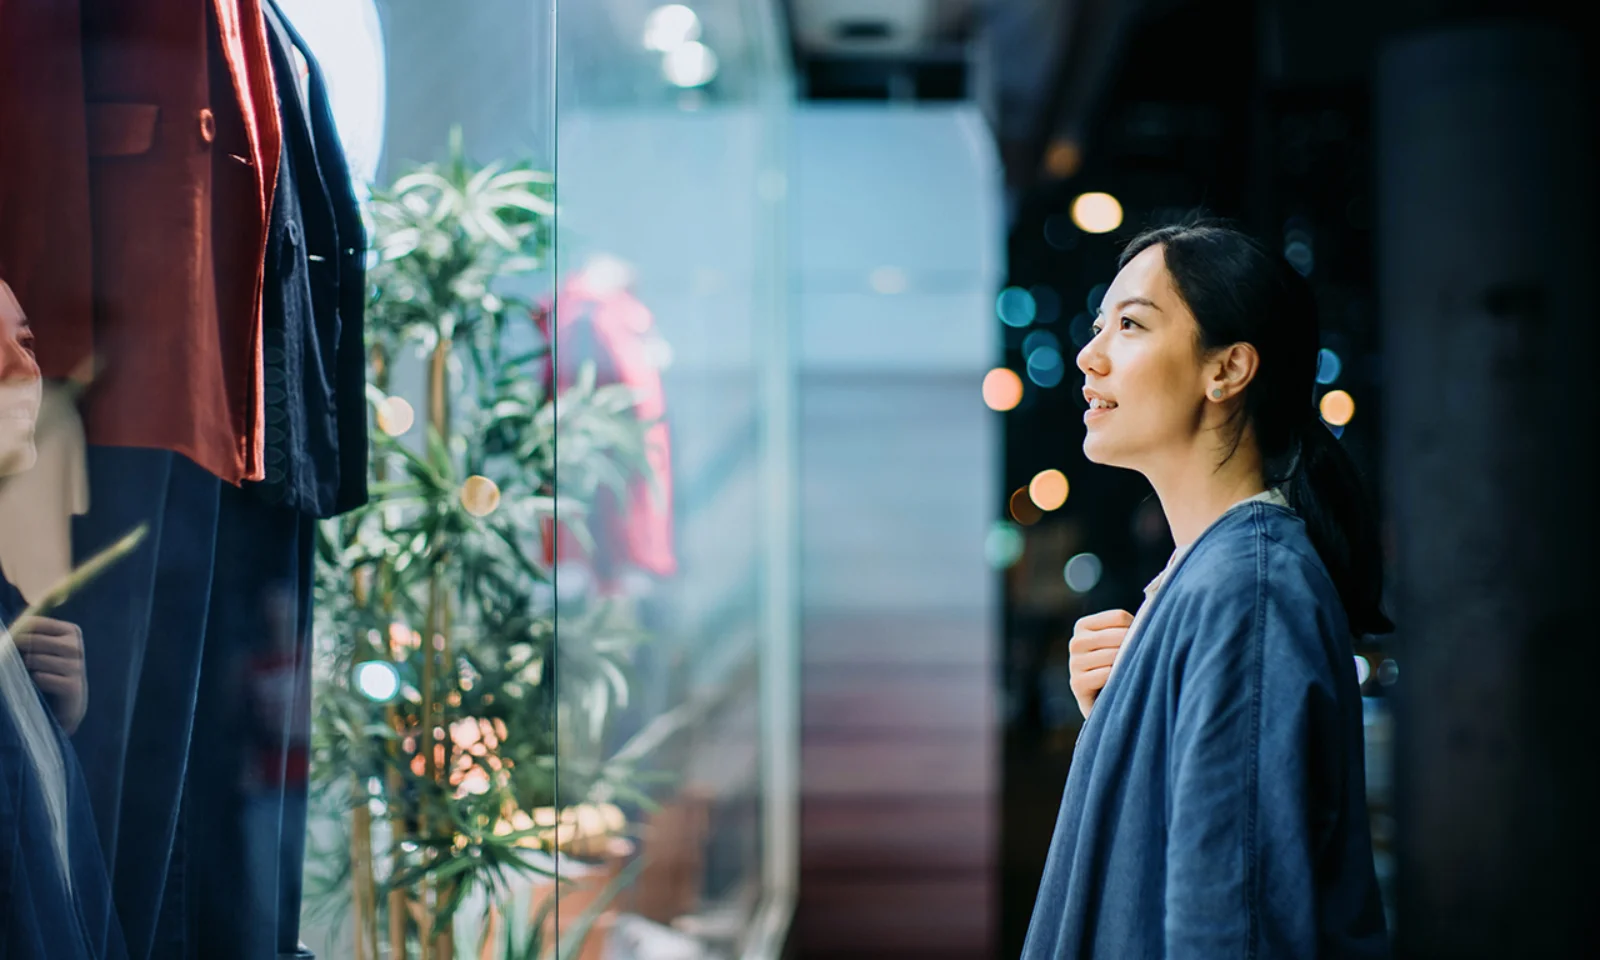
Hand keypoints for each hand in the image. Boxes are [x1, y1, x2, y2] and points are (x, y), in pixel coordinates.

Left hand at [12, 616, 86, 734]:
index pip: (35, 622)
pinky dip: (35, 682)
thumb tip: (0, 631)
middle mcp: (75, 647)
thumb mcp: (41, 649)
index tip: (8, 640)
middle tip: (17, 659)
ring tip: (30, 673)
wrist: (68, 702)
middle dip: (18, 650)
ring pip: (35, 660)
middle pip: (34, 640)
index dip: (15, 631)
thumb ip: (26, 635)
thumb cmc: (49, 670)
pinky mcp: (72, 686)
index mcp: (71, 631)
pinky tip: (38, 685)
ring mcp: (76, 666)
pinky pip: (41, 678)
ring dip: (27, 668)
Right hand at [1069, 609, 1133, 719]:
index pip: (1119, 617)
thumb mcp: (1120, 642)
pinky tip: (1121, 685)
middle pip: (1118, 635)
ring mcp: (1074, 663)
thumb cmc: (1120, 668)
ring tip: (1132, 673)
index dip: (1136, 629)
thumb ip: (1130, 627)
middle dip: (1133, 648)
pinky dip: (1118, 679)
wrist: (1106, 706)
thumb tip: (1150, 617)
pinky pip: (1106, 674)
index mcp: (1084, 625)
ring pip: (1113, 655)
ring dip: (1127, 665)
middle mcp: (1075, 642)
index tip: (1137, 644)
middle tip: (1140, 662)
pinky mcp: (1077, 683)